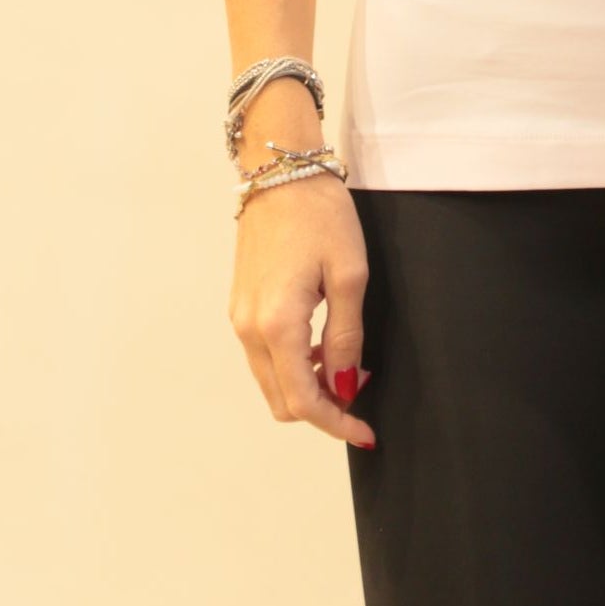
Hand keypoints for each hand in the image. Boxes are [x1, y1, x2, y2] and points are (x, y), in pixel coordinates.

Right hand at [230, 171, 376, 449]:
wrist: (280, 172)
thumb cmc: (320, 214)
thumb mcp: (349, 275)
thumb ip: (346, 337)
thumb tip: (345, 385)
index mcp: (277, 324)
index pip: (303, 400)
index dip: (336, 424)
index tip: (365, 433)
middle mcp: (249, 329)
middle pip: (281, 400)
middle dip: (322, 409)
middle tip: (360, 395)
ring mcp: (239, 318)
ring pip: (271, 381)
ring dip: (307, 387)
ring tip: (347, 367)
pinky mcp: (240, 306)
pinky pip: (264, 356)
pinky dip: (292, 365)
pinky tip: (322, 346)